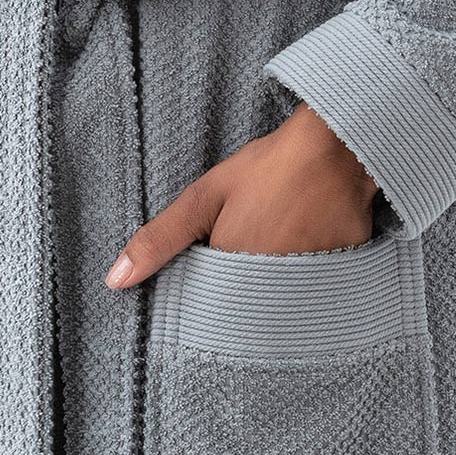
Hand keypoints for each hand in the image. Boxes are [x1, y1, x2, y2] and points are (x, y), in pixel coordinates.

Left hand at [104, 103, 378, 288]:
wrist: (337, 146)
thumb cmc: (266, 169)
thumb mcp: (203, 198)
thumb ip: (159, 240)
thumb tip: (114, 281)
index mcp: (234, 278)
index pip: (212, 307)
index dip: (211, 288)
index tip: (220, 260)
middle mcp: (273, 292)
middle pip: (247, 309)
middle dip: (243, 288)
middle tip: (258, 243)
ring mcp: (311, 287)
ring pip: (281, 303)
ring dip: (276, 286)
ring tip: (284, 243)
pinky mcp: (341, 280)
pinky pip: (317, 294)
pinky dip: (310, 280)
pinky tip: (309, 246)